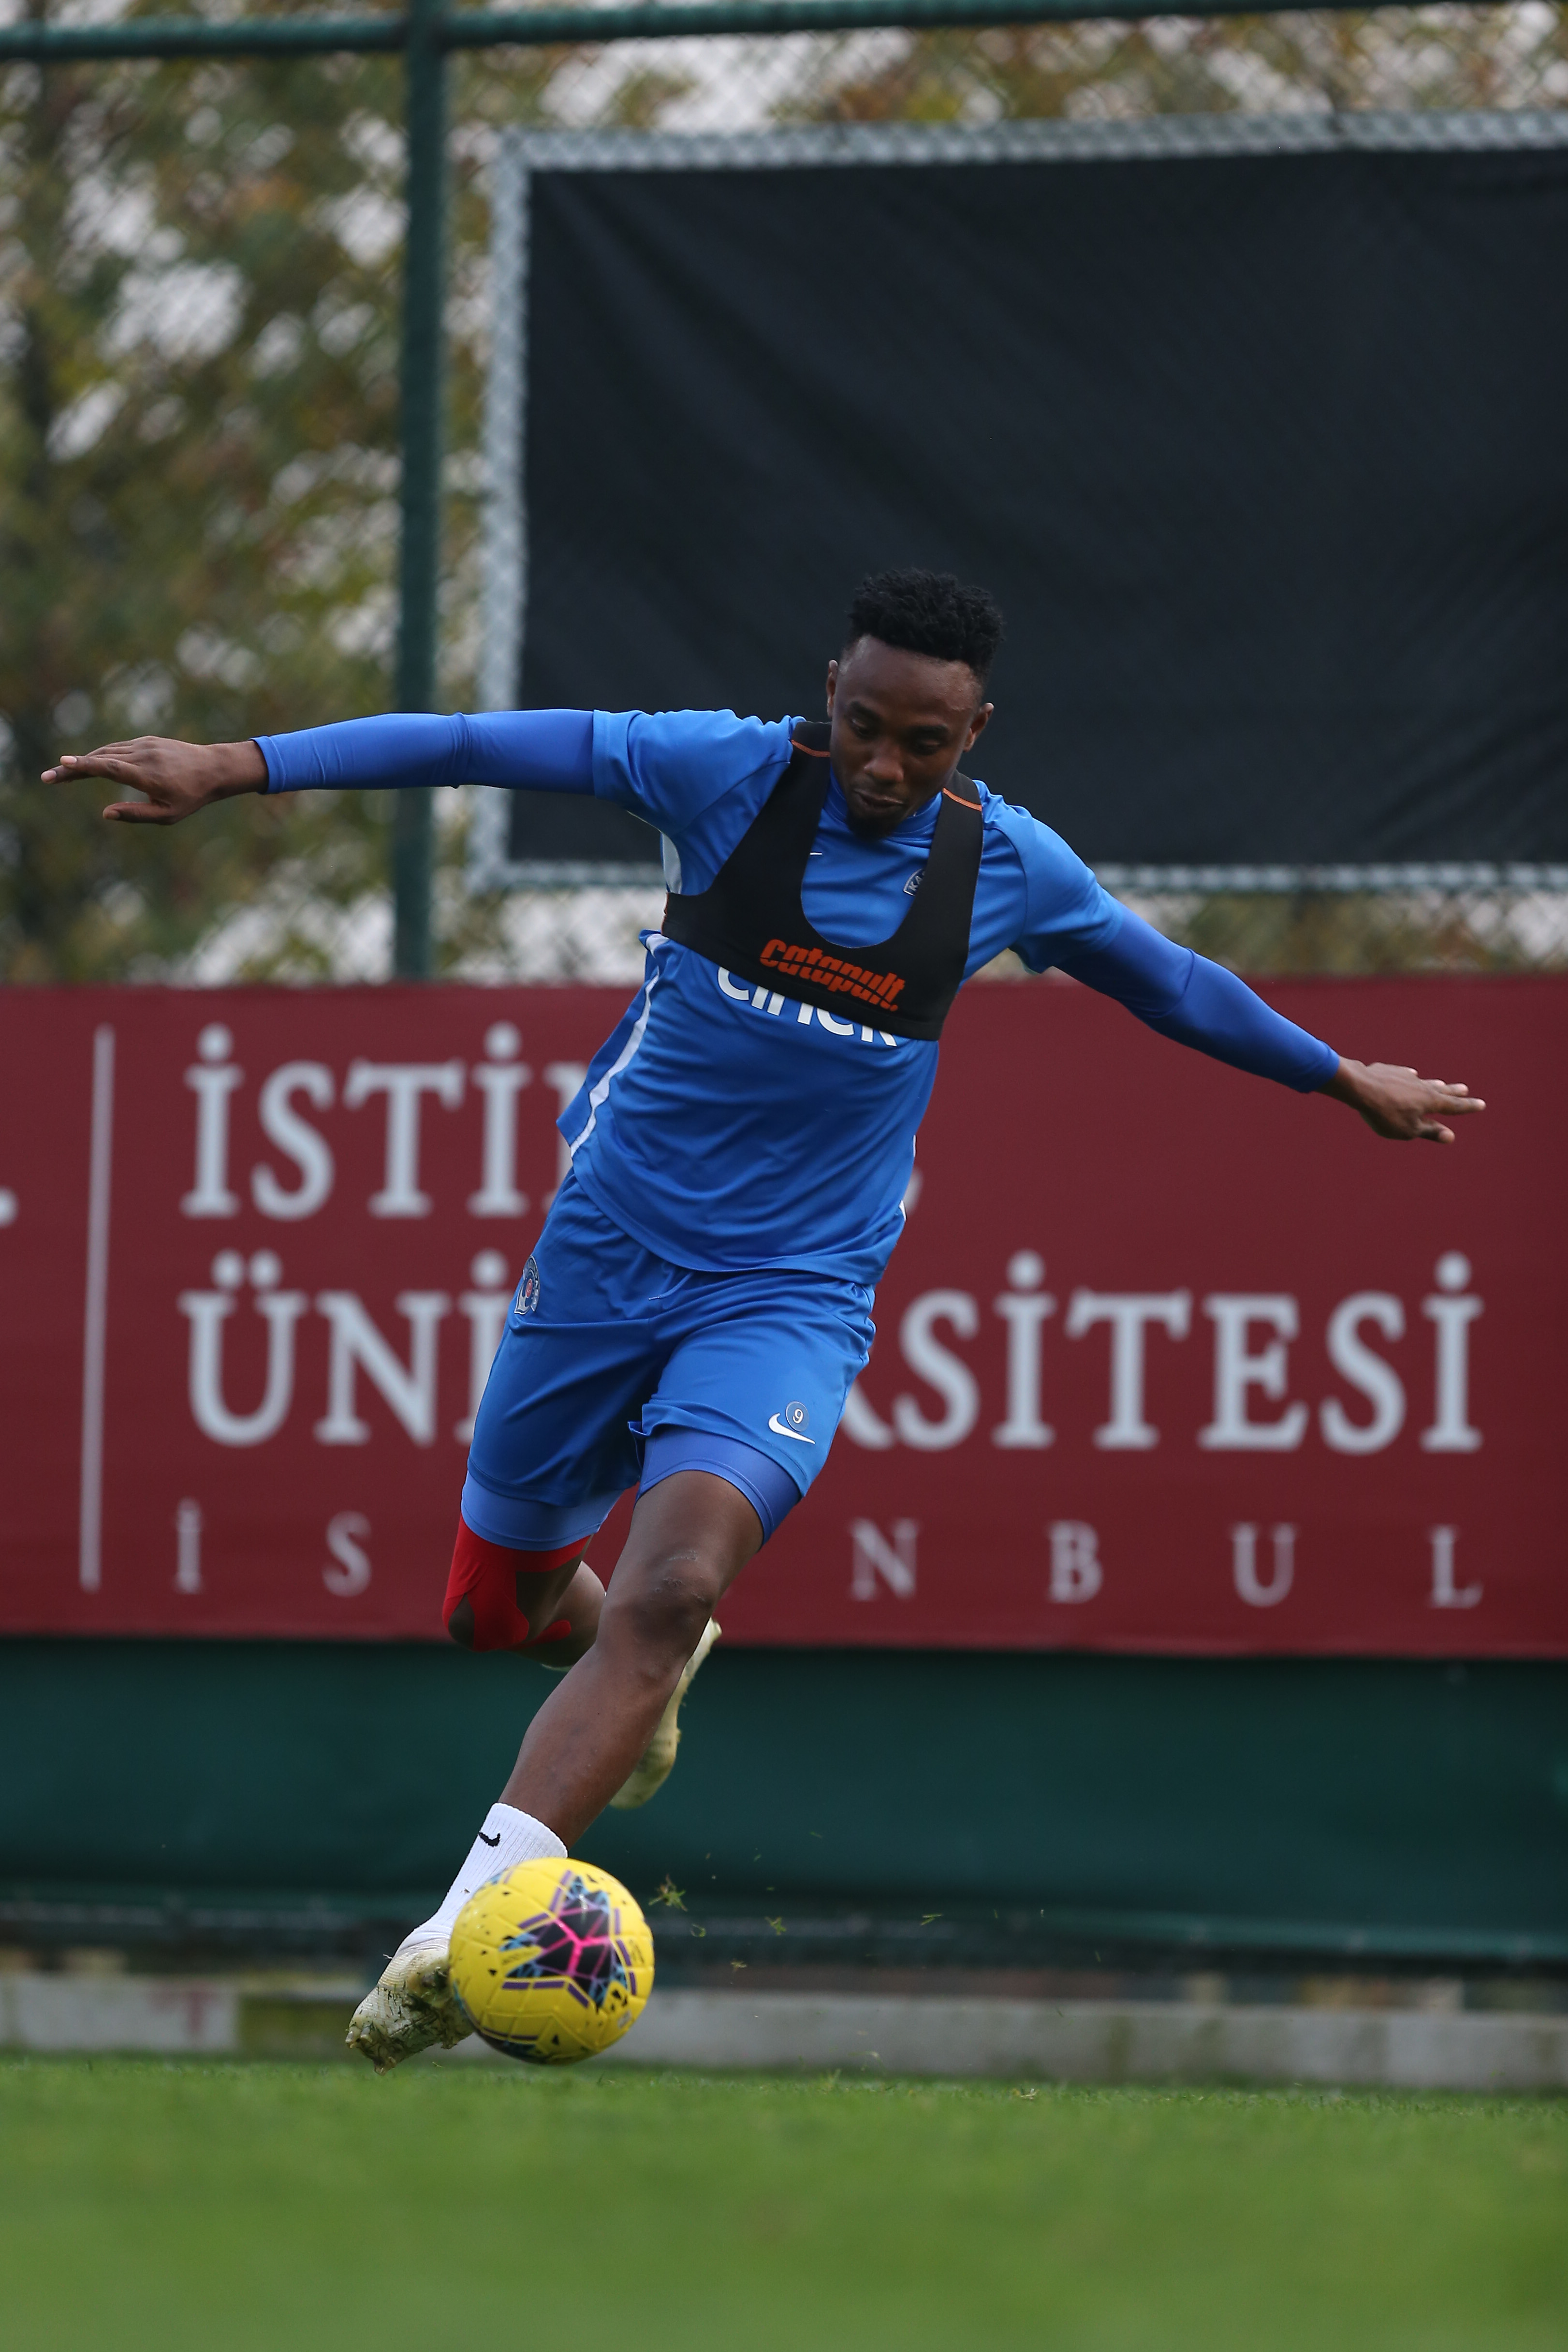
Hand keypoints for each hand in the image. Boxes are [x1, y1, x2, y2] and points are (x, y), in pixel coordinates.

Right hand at [41, 735, 266, 823]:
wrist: (214, 768)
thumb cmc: (192, 797)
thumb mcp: (168, 815)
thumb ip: (136, 815)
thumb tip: (105, 813)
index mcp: (147, 775)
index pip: (109, 768)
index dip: (84, 766)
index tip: (62, 764)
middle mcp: (143, 756)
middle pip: (99, 759)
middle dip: (72, 768)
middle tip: (48, 777)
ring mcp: (144, 745)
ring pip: (107, 752)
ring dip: (85, 761)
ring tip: (63, 772)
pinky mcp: (147, 741)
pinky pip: (118, 748)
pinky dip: (102, 756)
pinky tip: (91, 764)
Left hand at [1320, 1057, 1484, 1143]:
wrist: (1360, 1087)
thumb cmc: (1384, 1113)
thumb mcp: (1408, 1130)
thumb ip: (1429, 1132)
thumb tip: (1450, 1137)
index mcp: (1430, 1102)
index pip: (1454, 1106)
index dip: (1468, 1107)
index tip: (1481, 1104)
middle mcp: (1422, 1086)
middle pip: (1441, 1090)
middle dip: (1454, 1092)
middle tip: (1465, 1089)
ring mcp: (1405, 1077)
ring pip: (1424, 1081)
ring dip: (1434, 1084)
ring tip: (1441, 1083)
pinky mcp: (1390, 1071)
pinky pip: (1404, 1075)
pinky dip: (1409, 1077)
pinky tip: (1410, 1074)